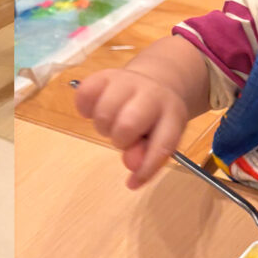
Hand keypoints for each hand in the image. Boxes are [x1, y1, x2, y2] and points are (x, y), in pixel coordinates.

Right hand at [74, 68, 190, 187]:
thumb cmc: (155, 121)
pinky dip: (86, 108)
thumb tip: (132, 166)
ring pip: (103, 112)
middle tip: (123, 139)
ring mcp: (128, 81)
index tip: (133, 182)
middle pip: (127, 124)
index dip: (146, 167)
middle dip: (120, 140)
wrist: (156, 83)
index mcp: (172, 115)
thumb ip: (147, 155)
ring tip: (111, 124)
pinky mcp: (104, 74)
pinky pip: (85, 94)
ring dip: (103, 127)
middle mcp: (152, 94)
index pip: (162, 144)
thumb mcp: (159, 139)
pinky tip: (94, 111)